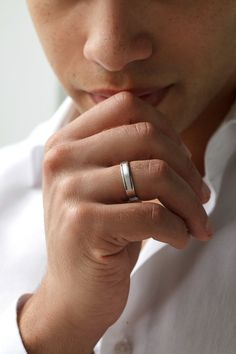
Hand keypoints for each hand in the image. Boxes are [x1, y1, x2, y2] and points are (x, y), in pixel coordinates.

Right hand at [19, 92, 210, 352]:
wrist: (73, 292)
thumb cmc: (100, 236)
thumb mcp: (107, 187)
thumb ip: (133, 157)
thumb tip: (187, 149)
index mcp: (67, 142)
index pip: (127, 106)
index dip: (167, 130)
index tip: (184, 163)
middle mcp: (62, 159)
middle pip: (147, 135)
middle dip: (187, 168)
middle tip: (200, 196)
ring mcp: (70, 190)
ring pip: (156, 174)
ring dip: (189, 203)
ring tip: (196, 222)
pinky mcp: (83, 224)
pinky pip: (153, 215)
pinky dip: (178, 229)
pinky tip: (179, 240)